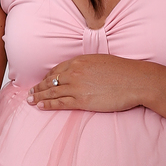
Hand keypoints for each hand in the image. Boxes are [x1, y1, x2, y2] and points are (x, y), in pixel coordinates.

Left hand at [29, 55, 156, 113]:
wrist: (136, 81)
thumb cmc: (124, 72)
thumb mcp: (102, 61)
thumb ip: (89, 66)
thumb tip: (84, 72)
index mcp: (80, 60)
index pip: (57, 69)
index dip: (47, 77)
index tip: (42, 81)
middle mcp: (75, 72)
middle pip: (51, 80)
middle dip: (38, 87)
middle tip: (29, 92)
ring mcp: (77, 86)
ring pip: (52, 91)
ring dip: (39, 96)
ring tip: (31, 100)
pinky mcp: (82, 100)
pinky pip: (60, 102)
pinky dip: (48, 104)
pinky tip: (41, 106)